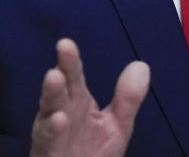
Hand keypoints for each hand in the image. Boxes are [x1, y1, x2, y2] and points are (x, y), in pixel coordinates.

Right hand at [30, 38, 149, 156]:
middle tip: (60, 54)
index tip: (66, 43)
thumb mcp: (117, 125)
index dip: (70, 61)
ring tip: (53, 77)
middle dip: (58, 75)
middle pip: (59, 91)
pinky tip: (59, 119)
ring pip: (48, 112)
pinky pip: (47, 141)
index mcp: (77, 102)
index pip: (74, 77)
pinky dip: (51, 130)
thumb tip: (142, 65)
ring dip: (50, 95)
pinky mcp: (46, 152)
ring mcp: (50, 134)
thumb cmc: (93, 153)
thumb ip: (127, 98)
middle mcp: (60, 113)